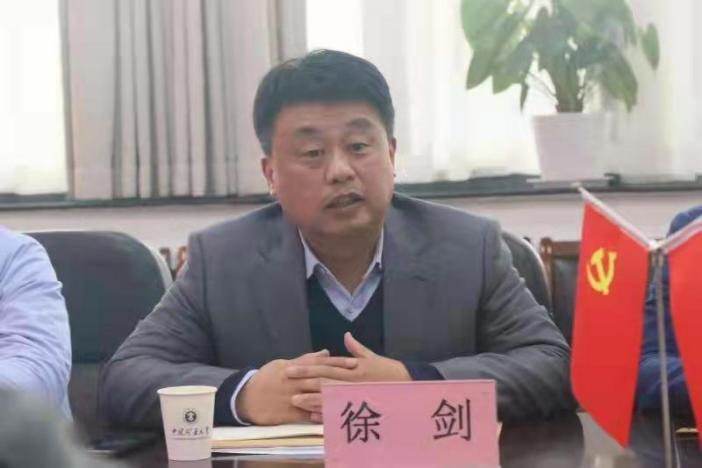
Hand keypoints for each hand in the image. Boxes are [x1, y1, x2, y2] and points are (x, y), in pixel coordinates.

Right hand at [236, 349, 357, 424]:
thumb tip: (325, 352)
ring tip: (352, 395)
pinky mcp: (289, 413)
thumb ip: (306, 359)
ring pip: (317, 396)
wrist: (246, 397)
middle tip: (359, 378)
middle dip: (342, 379)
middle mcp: (296, 382)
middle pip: (322, 379)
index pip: (320, 364)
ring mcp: (292, 398)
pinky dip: (320, 414)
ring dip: (335, 396)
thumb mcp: (283, 364)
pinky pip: (307, 414)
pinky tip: (333, 414)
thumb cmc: (266, 378)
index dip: (338, 363)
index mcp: (295, 368)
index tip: (354, 363)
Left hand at [287, 333, 410, 415]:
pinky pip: (339, 413)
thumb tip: (346, 335)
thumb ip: (356, 348)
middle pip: (322, 382)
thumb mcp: (371, 357)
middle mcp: (350, 381)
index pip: (324, 366)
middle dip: (303, 381)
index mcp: (351, 368)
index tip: (291, 367)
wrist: (406, 385)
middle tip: (286, 381)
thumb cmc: (387, 370)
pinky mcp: (358, 407)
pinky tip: (311, 416)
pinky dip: (326, 414)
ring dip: (310, 399)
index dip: (307, 366)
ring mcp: (353, 396)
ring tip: (295, 400)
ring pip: (328, 398)